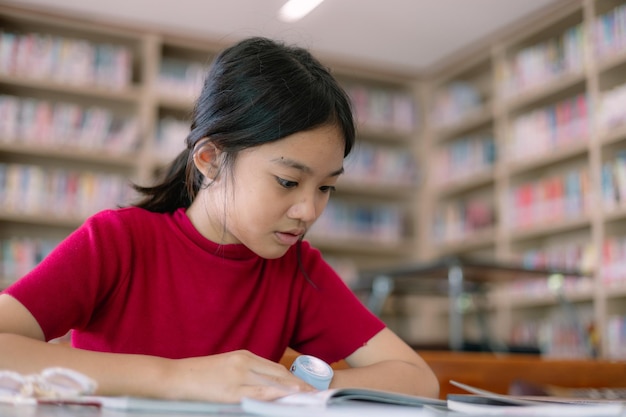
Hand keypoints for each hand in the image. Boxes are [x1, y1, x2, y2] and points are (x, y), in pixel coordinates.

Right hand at [167, 350, 315, 402]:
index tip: (305, 386)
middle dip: (297, 384)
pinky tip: (289, 398)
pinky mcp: (231, 392)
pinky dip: (277, 395)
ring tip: (308, 398)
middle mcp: (244, 362)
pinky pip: (260, 393)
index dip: (292, 378)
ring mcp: (239, 376)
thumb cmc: (197, 375)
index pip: (275, 367)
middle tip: (313, 393)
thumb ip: (244, 374)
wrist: (174, 377)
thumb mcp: (225, 368)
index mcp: (243, 355)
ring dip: (293, 391)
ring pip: (274, 382)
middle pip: (279, 373)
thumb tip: (264, 385)